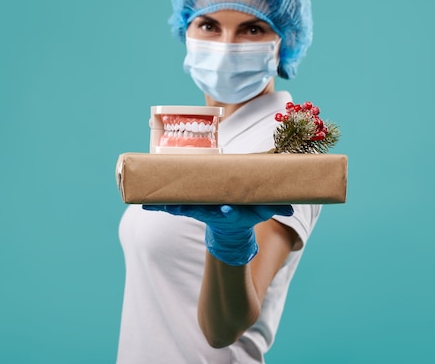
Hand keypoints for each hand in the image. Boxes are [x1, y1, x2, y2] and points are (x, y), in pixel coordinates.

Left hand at [142, 204, 293, 265]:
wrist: (229, 232)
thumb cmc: (245, 212)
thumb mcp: (259, 211)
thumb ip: (274, 208)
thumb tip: (291, 210)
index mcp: (229, 213)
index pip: (226, 212)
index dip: (225, 211)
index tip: (225, 209)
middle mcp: (212, 212)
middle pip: (198, 210)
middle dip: (188, 207)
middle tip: (178, 206)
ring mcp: (199, 211)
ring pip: (182, 207)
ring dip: (168, 205)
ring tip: (154, 203)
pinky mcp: (189, 207)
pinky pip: (172, 206)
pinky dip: (160, 205)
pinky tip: (144, 202)